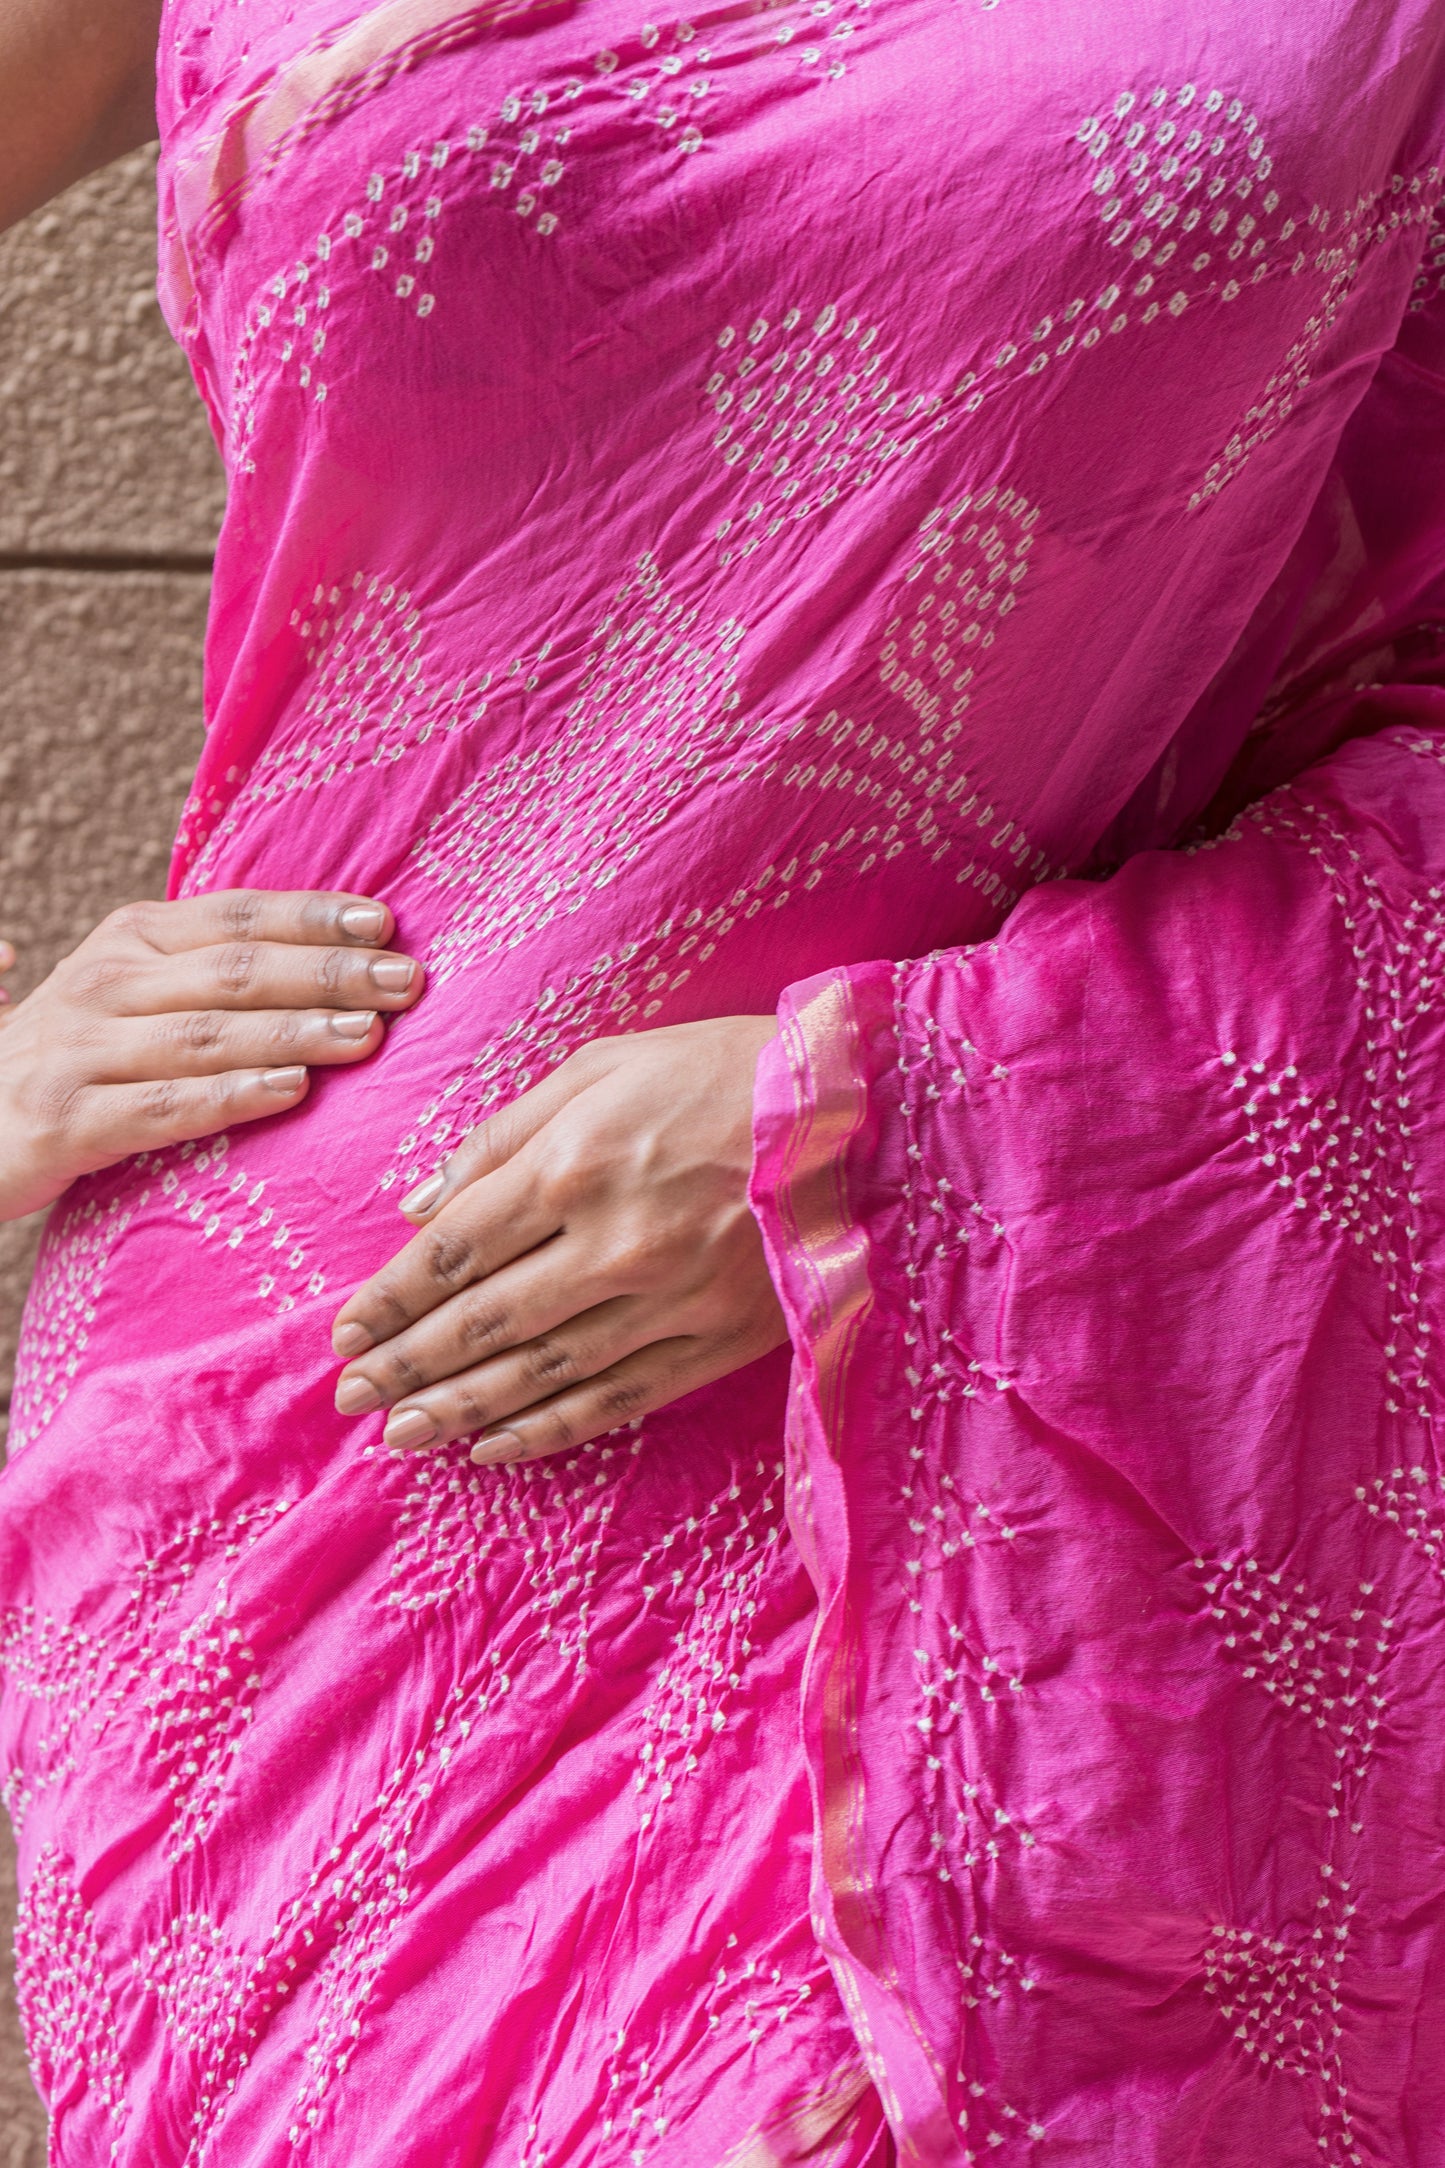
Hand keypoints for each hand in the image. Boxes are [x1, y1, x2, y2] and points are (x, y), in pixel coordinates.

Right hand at [0, 890, 421, 1220]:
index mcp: (130, 941)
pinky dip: (230, 1097)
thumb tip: (334, 955)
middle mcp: (104, 982)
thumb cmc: (74, 1062)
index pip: (236, 916)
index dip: (312, 916)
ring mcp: (81, 1050)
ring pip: (206, 1034)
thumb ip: (211, 975)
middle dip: (327, 973)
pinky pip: (162, 1107)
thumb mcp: (130, 997)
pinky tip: (289, 1093)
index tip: (387, 924)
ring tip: (367, 1034)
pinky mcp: (64, 1119)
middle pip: (235, 970)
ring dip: (294, 1032)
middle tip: (405, 983)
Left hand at [330, 1017, 786, 1462]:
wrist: (858, 1112)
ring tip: (402, 1435)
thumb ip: (504, 1133)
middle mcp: (610, 1244)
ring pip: (539, 1375)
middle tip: (351, 1397)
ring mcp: (666, 1302)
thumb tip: (419, 1201)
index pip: (451, 1251)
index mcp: (572, 1166)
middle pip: (481, 1323)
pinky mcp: (717, 1340)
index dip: (390, 1298)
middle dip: (405, 1365)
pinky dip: (551, 1431)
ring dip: (460, 1410)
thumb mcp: (604, 1064)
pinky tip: (498, 1449)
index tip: (345, 1331)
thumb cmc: (721, 1071)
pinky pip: (616, 1400)